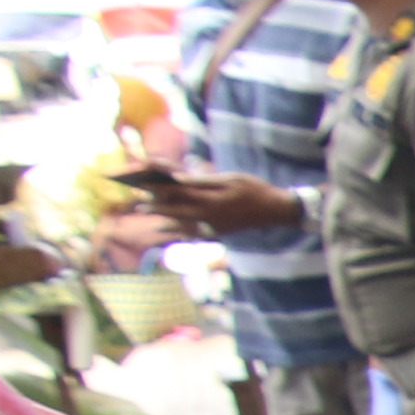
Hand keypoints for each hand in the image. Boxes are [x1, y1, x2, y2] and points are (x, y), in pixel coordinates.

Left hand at [141, 170, 302, 234]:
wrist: (275, 210)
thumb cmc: (254, 189)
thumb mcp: (229, 179)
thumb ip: (202, 180)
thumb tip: (177, 179)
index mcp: (210, 200)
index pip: (178, 193)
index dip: (159, 189)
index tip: (143, 186)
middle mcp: (209, 216)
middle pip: (176, 212)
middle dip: (157, 209)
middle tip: (139, 207)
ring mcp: (215, 227)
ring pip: (185, 226)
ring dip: (167, 224)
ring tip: (153, 222)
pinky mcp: (220, 232)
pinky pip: (198, 235)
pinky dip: (185, 235)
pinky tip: (176, 234)